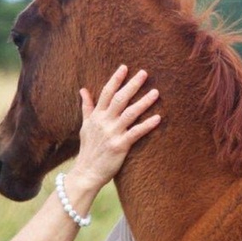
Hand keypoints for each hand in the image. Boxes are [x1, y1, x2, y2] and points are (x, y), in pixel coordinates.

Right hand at [71, 65, 160, 190]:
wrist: (86, 173)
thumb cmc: (88, 150)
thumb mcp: (85, 126)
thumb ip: (87, 107)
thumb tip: (83, 89)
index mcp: (96, 116)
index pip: (106, 93)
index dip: (115, 79)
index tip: (124, 67)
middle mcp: (104, 122)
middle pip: (119, 99)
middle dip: (132, 85)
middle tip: (144, 73)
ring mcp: (112, 133)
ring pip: (130, 113)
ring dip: (144, 102)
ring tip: (156, 92)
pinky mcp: (120, 146)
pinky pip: (136, 133)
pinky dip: (147, 125)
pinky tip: (158, 118)